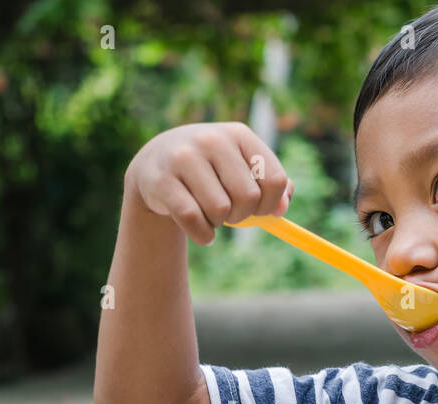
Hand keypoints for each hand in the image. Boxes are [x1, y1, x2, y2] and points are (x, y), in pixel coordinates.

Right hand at [124, 121, 293, 245]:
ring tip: (208, 212)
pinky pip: (193, 220)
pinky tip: (200, 230)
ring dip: (218, 223)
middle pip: (248, 197)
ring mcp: (184, 157)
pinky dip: (202, 235)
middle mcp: (212, 139)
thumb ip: (270, 185)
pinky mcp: (161, 180)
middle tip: (229, 212)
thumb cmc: (209, 170)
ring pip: (220, 210)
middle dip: (242, 215)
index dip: (271, 204)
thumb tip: (282, 208)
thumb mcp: (241, 167)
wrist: (156, 163)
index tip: (260, 210)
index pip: (275, 179)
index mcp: (239, 134)